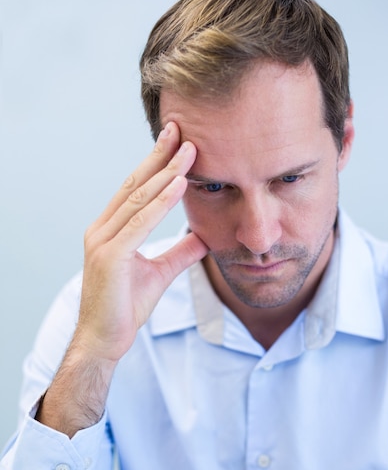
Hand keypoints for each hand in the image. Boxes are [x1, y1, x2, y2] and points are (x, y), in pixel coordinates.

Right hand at [75, 121, 207, 362]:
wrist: (104, 340)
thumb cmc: (125, 306)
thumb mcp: (160, 273)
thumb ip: (180, 252)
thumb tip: (203, 237)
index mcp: (110, 230)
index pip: (135, 189)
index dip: (155, 164)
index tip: (176, 142)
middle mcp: (102, 229)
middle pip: (135, 185)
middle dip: (159, 156)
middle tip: (180, 129)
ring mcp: (103, 241)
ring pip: (139, 199)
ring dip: (166, 173)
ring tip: (189, 150)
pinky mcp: (110, 256)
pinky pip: (140, 223)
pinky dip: (161, 202)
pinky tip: (179, 184)